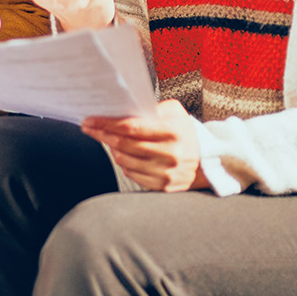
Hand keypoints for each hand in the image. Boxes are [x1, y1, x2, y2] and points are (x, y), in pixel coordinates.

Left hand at [82, 100, 207, 191]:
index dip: (107, 123)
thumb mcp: (175, 113)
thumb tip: (123, 110)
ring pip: (125, 161)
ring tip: (108, 139)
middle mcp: (170, 154)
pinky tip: (123, 154)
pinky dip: (124, 163)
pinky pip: (132, 175)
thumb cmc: (186, 133)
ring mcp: (166, 173)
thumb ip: (152, 108)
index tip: (91, 120)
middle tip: (90, 128)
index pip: (131, 127)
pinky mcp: (163, 187)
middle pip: (124, 144)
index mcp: (174, 132)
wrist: (207, 161)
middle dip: (102, 134)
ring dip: (112, 149)